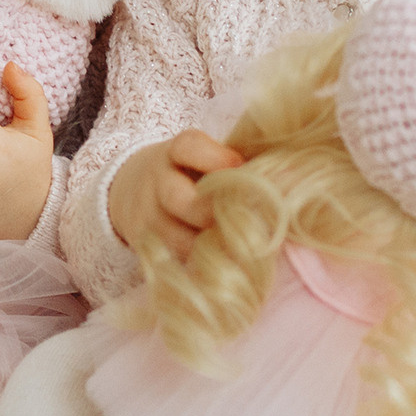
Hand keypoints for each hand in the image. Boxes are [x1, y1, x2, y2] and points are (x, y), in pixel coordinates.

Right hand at [108, 129, 243, 261]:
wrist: (132, 189)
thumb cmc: (188, 173)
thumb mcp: (201, 157)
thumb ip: (233, 165)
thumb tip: (283, 179)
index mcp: (174, 153)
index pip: (188, 147)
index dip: (215, 158)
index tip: (242, 168)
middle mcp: (156, 182)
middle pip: (180, 199)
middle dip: (215, 214)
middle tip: (248, 223)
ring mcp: (146, 216)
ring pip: (178, 239)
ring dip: (212, 248)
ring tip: (242, 253)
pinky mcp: (143, 246)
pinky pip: (174, 261)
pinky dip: (200, 267)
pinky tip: (222, 267)